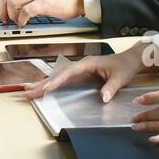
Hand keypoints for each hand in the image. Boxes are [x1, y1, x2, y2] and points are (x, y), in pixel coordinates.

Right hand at [21, 45, 150, 100]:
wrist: (131, 60)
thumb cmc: (125, 66)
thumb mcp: (120, 77)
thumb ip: (111, 88)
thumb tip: (102, 98)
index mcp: (87, 63)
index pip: (68, 72)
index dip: (56, 80)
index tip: (45, 88)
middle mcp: (80, 65)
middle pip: (58, 74)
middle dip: (43, 83)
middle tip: (27, 92)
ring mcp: (79, 70)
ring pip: (58, 77)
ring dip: (44, 84)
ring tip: (29, 91)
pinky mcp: (81, 75)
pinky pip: (63, 80)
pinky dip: (52, 85)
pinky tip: (44, 90)